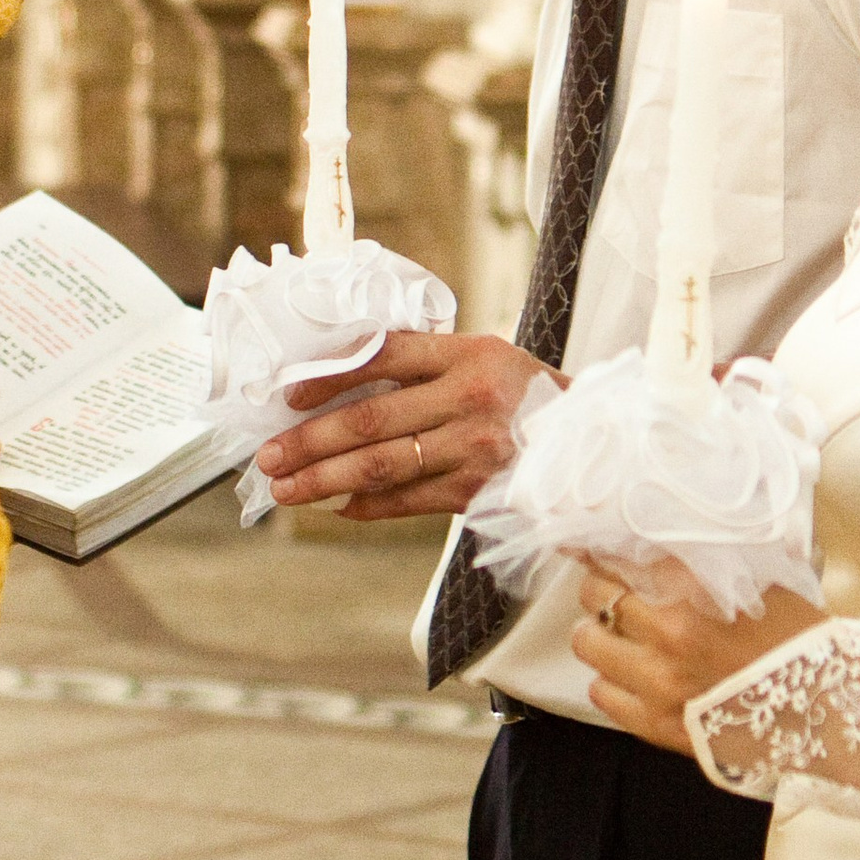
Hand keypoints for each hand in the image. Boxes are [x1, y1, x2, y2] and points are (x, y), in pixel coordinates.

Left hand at [255, 331, 546, 519]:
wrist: (591, 444)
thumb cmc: (525, 395)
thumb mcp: (484, 357)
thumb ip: (424, 363)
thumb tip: (339, 379)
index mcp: (469, 354)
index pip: (382, 357)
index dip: (329, 376)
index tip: (288, 396)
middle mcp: (471, 399)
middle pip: (371, 419)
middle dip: (310, 441)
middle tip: (268, 456)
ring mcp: (475, 450)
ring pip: (382, 466)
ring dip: (324, 479)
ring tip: (286, 488)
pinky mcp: (478, 491)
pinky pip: (408, 501)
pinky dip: (367, 506)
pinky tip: (336, 506)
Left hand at [573, 563, 822, 754]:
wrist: (827, 711)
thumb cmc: (798, 642)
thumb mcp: (759, 580)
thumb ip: (707, 559)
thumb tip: (662, 536)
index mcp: (697, 589)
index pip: (620, 554)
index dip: (598, 547)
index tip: (584, 541)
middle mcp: (672, 632)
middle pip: (597, 595)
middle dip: (602, 589)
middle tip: (614, 591)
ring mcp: (661, 682)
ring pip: (589, 644)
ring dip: (600, 634)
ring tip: (619, 635)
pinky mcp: (659, 725)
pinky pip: (602, 695)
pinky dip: (610, 681)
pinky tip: (630, 675)